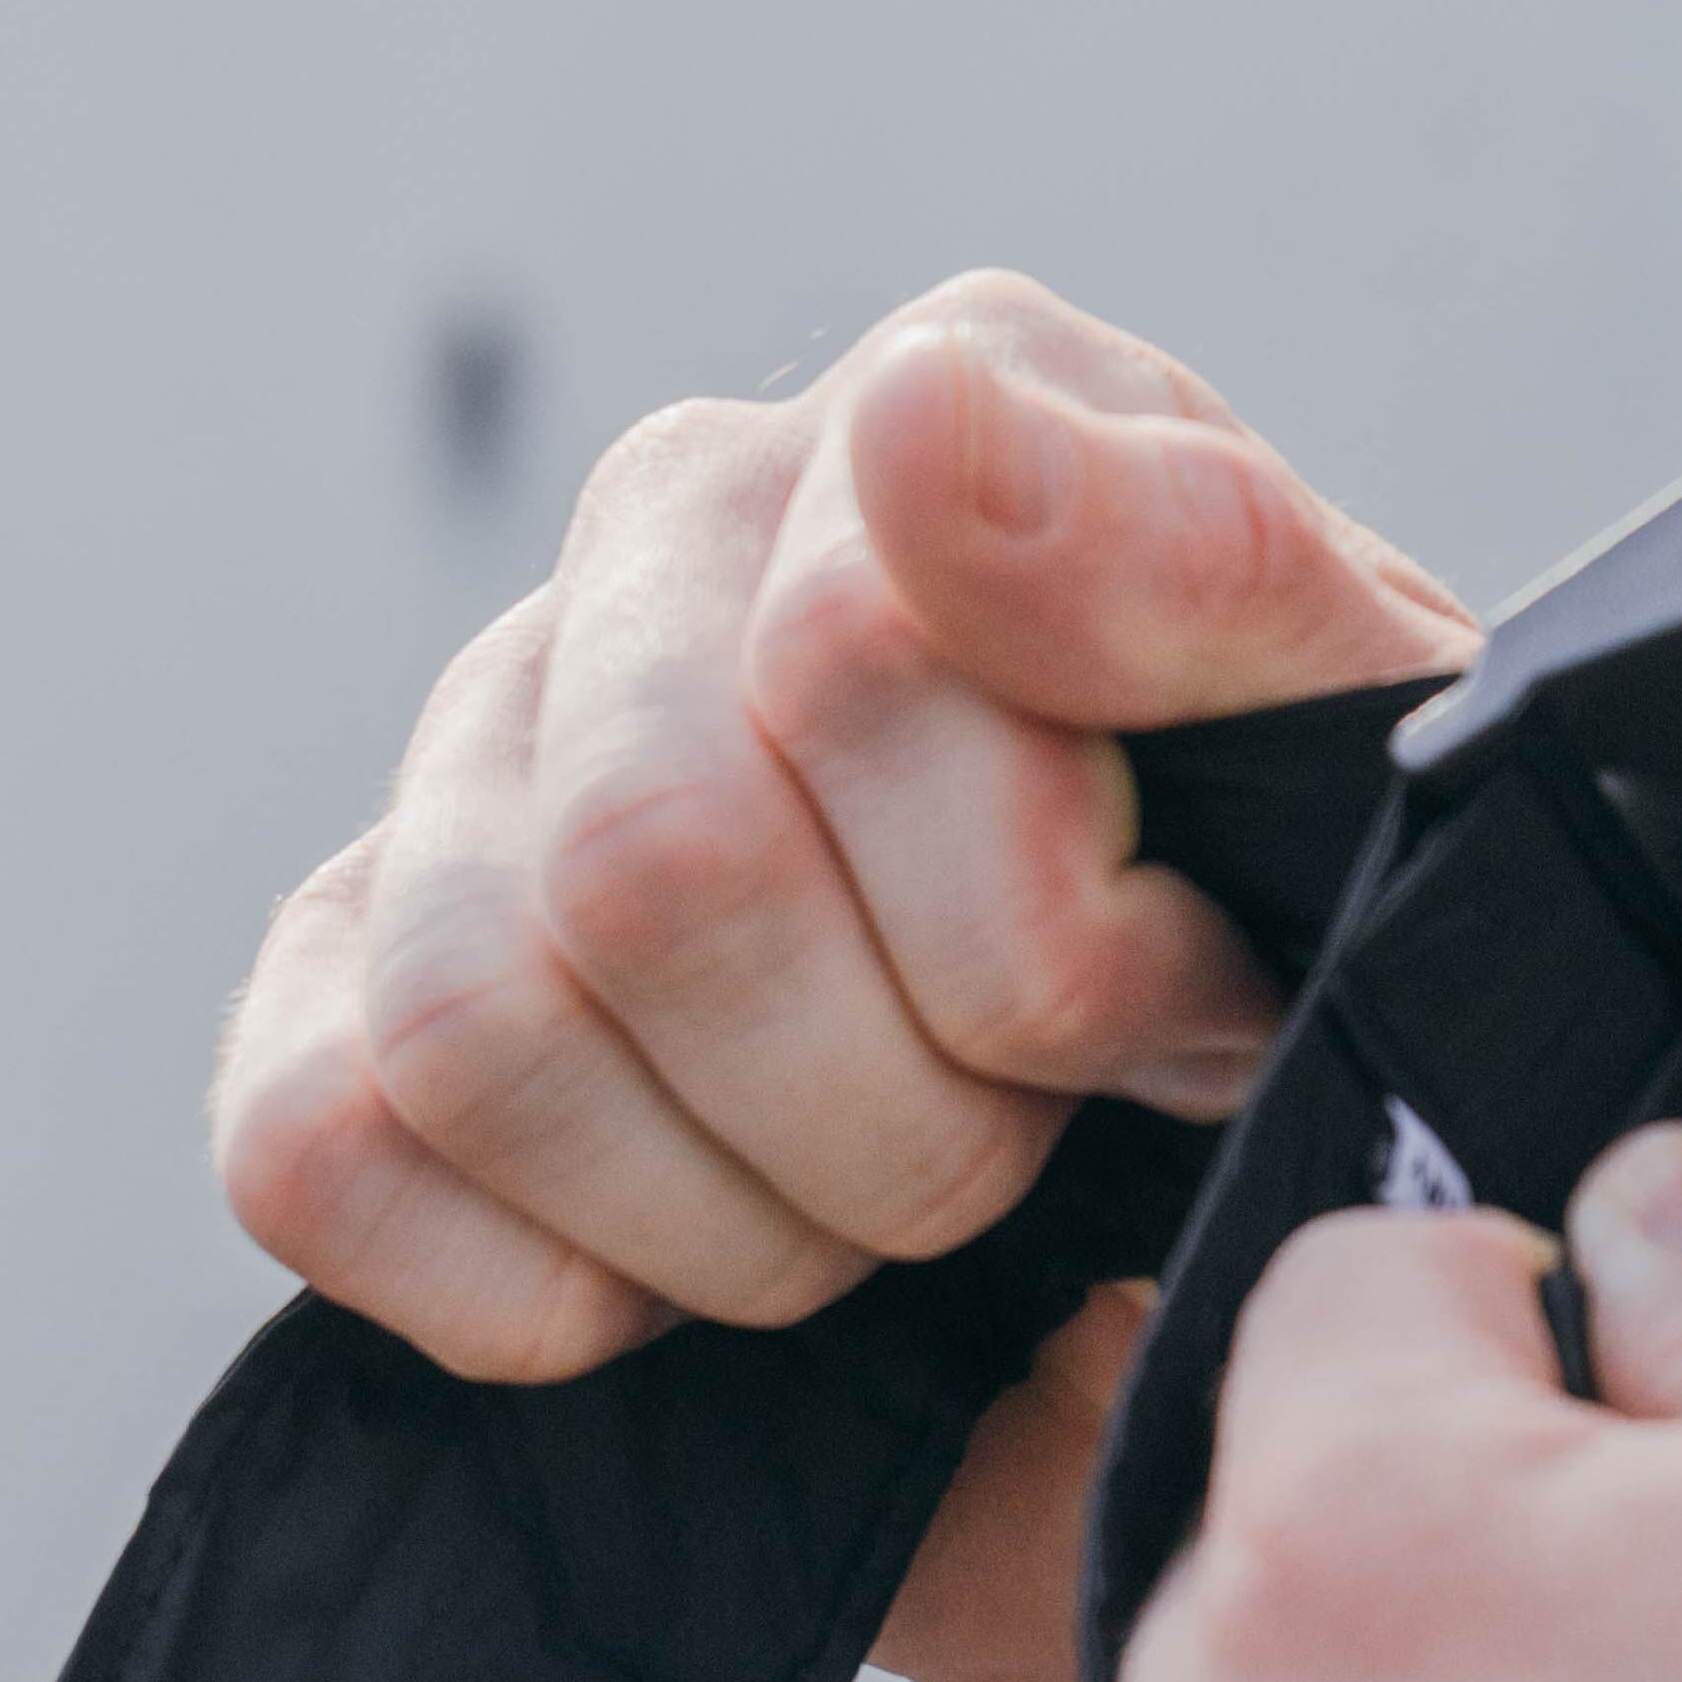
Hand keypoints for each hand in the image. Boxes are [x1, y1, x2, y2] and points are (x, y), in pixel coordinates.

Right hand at [209, 276, 1471, 1681]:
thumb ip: (1190, 560)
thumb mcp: (1366, 741)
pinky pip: (316, 1146)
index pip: (858, 672)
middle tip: (1041, 1132)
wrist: (1264, 1052)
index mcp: (940, 399)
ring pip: (478, 1027)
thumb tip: (918, 416)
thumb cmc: (1314, 886)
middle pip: (653, 870)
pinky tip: (701, 1256)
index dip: (1056, 934)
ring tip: (897, 1188)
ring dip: (739, 1214)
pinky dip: (530, 1281)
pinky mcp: (345, 953)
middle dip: (904, 1105)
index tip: (1194, 993)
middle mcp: (678, 513)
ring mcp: (485, 727)